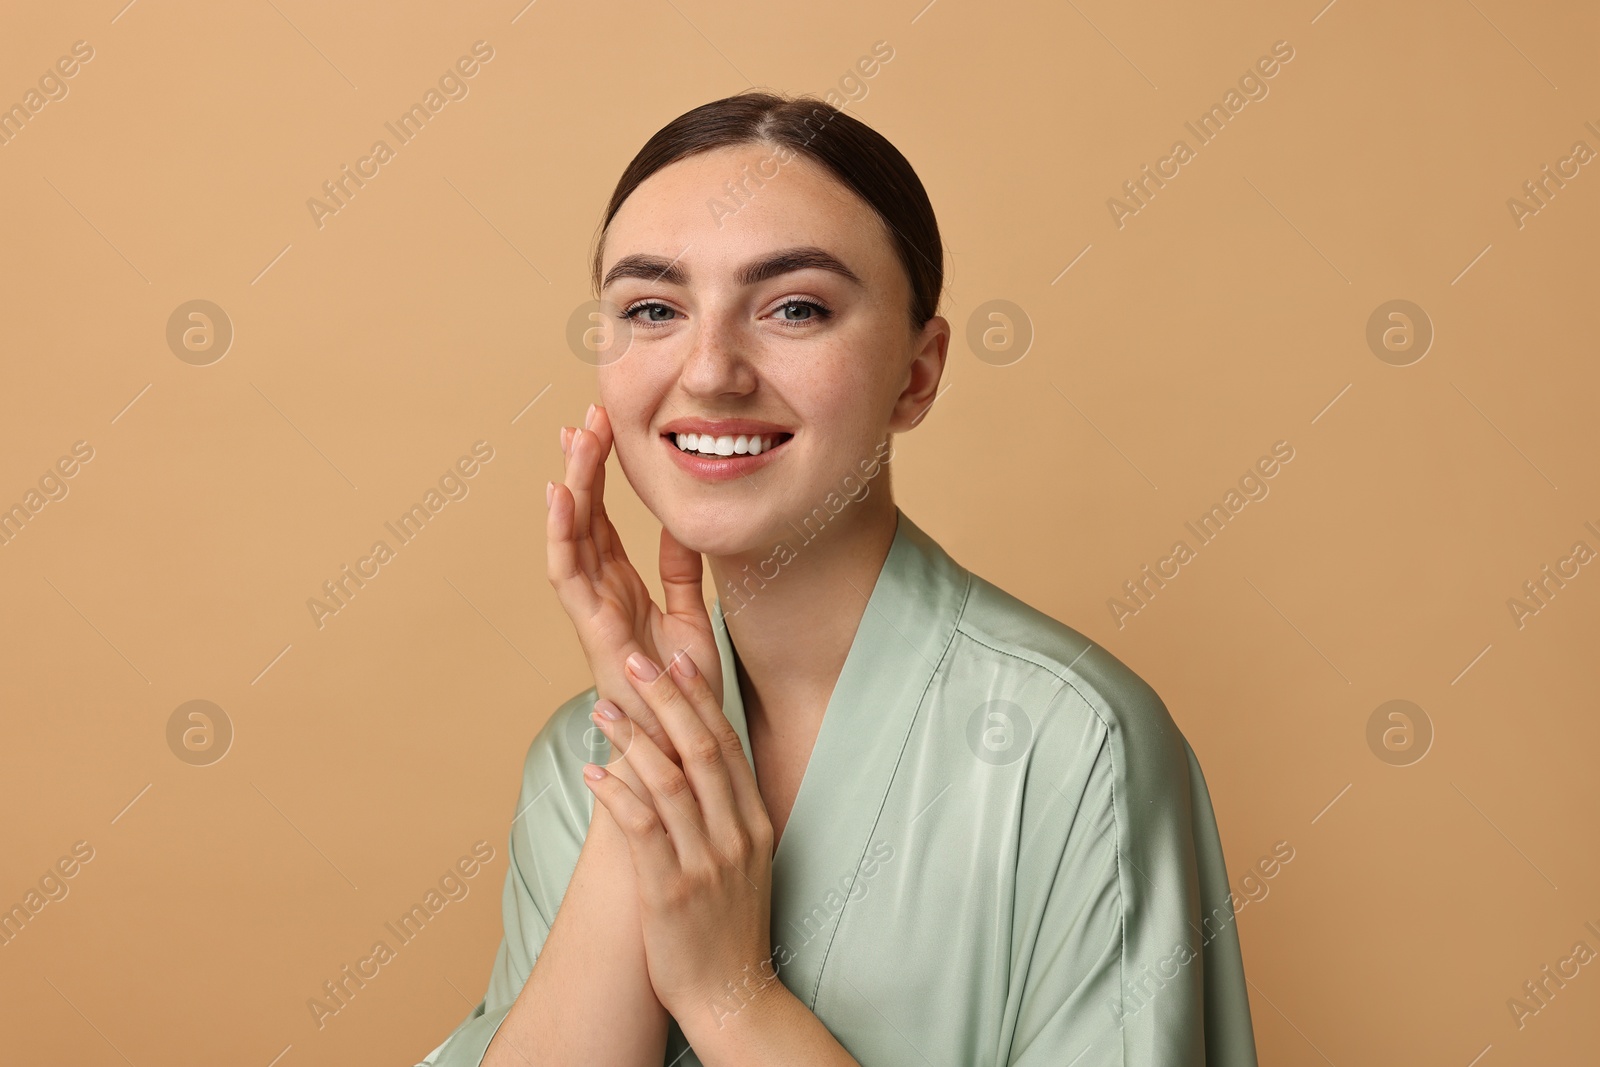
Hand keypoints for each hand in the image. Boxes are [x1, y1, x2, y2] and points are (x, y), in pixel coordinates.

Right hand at [546, 403, 724, 768]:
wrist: (680, 752)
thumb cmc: (681, 697)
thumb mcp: (692, 621)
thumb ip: (682, 575)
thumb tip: (683, 524)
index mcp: (622, 591)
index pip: (604, 522)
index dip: (601, 476)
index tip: (603, 429)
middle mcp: (600, 597)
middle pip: (583, 520)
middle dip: (583, 467)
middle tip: (586, 416)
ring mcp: (592, 613)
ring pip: (571, 538)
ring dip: (571, 487)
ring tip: (574, 439)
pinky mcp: (593, 632)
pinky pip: (569, 576)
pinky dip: (562, 533)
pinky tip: (562, 493)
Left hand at [581, 648, 777, 1023]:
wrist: (733, 995)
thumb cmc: (728, 925)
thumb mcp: (741, 860)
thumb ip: (721, 812)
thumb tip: (688, 762)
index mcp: (754, 822)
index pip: (727, 744)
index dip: (700, 698)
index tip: (674, 660)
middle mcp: (735, 835)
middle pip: (701, 749)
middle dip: (666, 700)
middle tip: (635, 660)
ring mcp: (707, 863)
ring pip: (669, 782)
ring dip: (632, 739)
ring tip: (601, 708)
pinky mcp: (672, 891)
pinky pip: (643, 830)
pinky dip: (617, 794)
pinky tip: (592, 772)